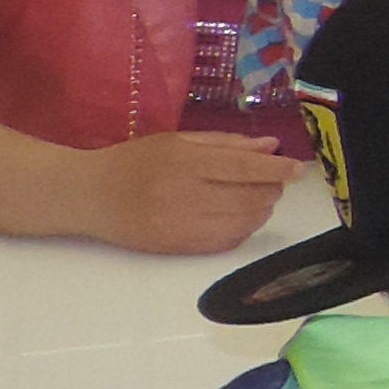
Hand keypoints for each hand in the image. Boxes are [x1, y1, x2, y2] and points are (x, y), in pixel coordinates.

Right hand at [88, 132, 294, 254]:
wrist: (89, 196)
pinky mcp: (178, 248)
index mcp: (184, 163)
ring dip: (262, 209)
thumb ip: (226, 144)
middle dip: (272, 188)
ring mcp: (181, 226)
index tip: (299, 168)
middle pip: (251, 197)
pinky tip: (237, 216)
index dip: (278, 169)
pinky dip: (243, 229)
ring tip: (256, 196)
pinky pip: (228, 242)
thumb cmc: (134, 162)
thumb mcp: (177, 141)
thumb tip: (271, 147)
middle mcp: (184, 196)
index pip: (244, 168)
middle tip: (272, 180)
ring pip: (245, 222)